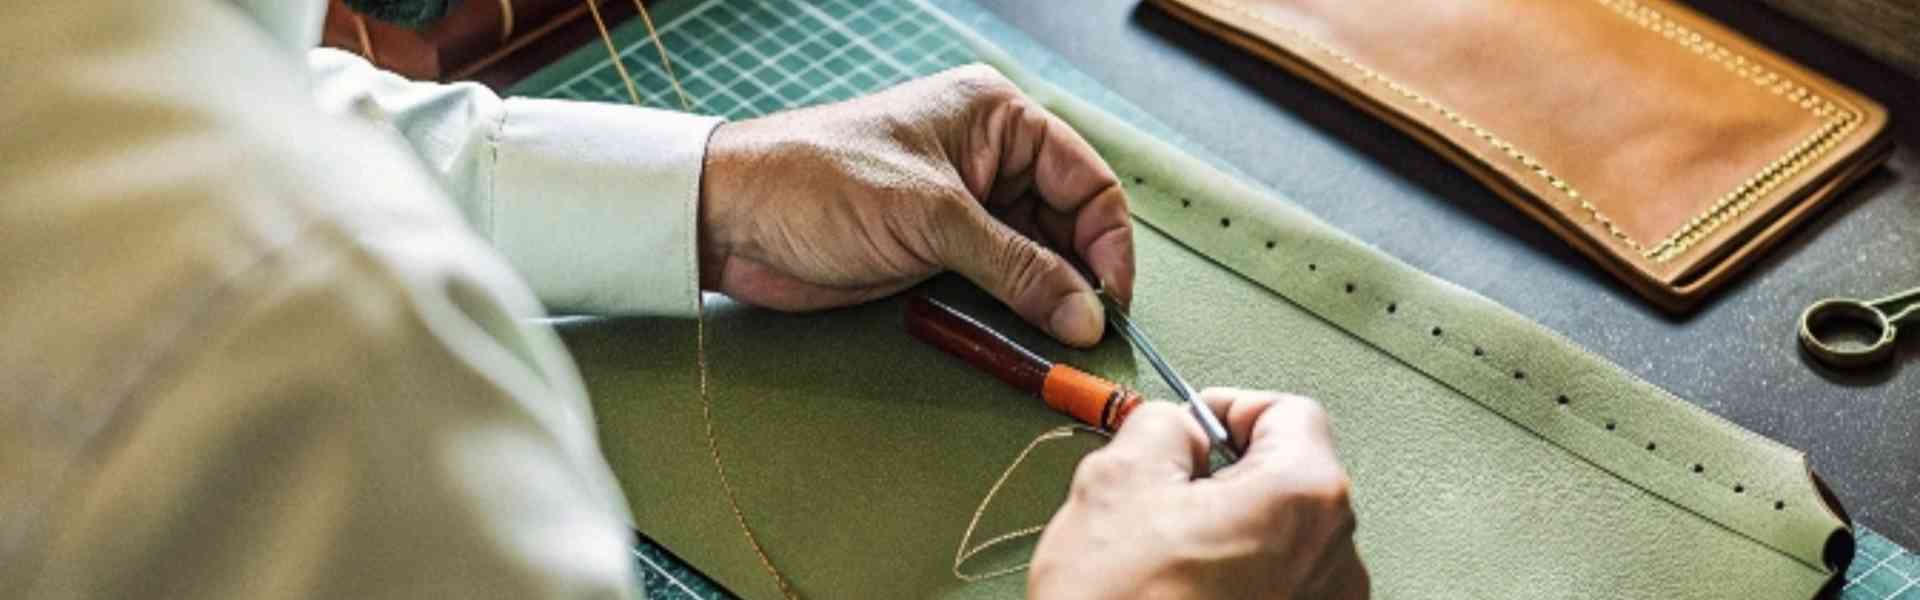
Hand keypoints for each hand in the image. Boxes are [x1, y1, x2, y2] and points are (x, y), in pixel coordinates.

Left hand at [698, 65, 1132, 346]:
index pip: (1084, 178)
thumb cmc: (818, 182)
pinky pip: (997, 282)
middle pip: (1067, 222)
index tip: (1110, 299)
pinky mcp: (936, 250)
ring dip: (1048, 298)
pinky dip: (1013, 310)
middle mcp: (986, 157)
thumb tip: (1084, 312)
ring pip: (1035, 258)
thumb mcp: (932, 219)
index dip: (1107, 241)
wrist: (730, 218)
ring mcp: (962, 206)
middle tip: (1086, 330)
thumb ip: (1016, 267)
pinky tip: (1022, 334)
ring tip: (1057, 339)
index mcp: (995, 117)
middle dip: (1080, 275)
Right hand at [1028, 389, 1368, 599]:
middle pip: (1293, 477)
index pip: (1290, 412)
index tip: (1192, 428)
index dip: (1230, 409)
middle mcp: (1336, 556)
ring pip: (1285, 537)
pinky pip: (1282, 585)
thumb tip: (1180, 429)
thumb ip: (1162, 426)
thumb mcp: (1118, 482)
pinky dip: (1242, 579)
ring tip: (1170, 557)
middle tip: (1167, 495)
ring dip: (1234, 531)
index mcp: (1304, 496)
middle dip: (1230, 476)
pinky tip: (1188, 592)